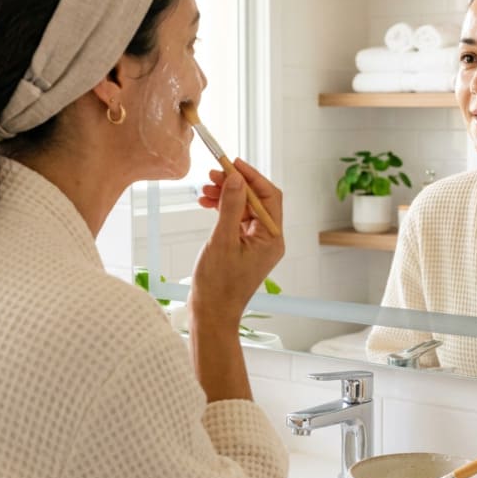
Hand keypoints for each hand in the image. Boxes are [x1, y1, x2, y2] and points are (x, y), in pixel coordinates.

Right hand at [189, 159, 284, 333]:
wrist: (211, 314)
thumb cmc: (218, 285)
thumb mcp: (222, 240)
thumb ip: (231, 206)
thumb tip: (236, 178)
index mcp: (272, 238)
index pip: (270, 196)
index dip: (252, 177)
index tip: (232, 163)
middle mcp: (268, 240)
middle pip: (256, 200)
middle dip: (235, 185)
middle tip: (213, 174)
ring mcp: (255, 244)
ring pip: (244, 209)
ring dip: (225, 196)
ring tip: (204, 189)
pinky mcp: (242, 248)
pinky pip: (235, 220)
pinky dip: (222, 209)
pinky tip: (206, 203)